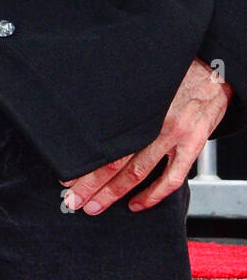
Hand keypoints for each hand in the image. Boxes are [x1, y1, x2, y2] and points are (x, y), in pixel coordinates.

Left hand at [61, 57, 232, 214]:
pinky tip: (136, 204)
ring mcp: (174, 137)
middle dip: (91, 183)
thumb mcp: (140, 79)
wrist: (213, 73)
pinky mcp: (192, 147)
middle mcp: (153, 123)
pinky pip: (172, 179)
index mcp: (136, 107)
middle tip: (73, 198)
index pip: (103, 140)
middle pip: (115, 161)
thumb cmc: (173, 73)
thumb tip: (88, 111)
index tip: (66, 174)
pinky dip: (153, 195)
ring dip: (114, 193)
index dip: (83, 161)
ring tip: (94, 205)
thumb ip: (118, 98)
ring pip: (138, 172)